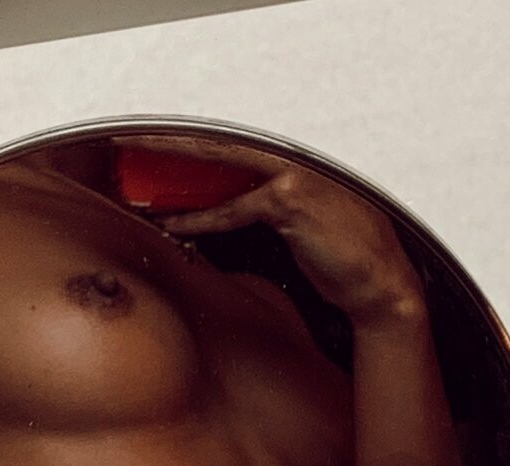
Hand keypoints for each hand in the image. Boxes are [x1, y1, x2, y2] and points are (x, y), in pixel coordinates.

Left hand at [152, 159, 424, 325]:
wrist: (377, 282)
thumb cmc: (340, 258)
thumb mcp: (297, 230)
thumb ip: (262, 213)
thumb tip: (220, 218)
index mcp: (289, 167)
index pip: (230, 150)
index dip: (191, 148)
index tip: (155, 147)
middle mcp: (289, 163)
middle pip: (219, 146)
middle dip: (172, 143)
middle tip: (131, 139)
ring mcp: (291, 178)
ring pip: (220, 169)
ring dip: (176, 174)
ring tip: (138, 179)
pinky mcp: (291, 202)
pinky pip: (233, 209)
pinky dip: (200, 219)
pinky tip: (173, 224)